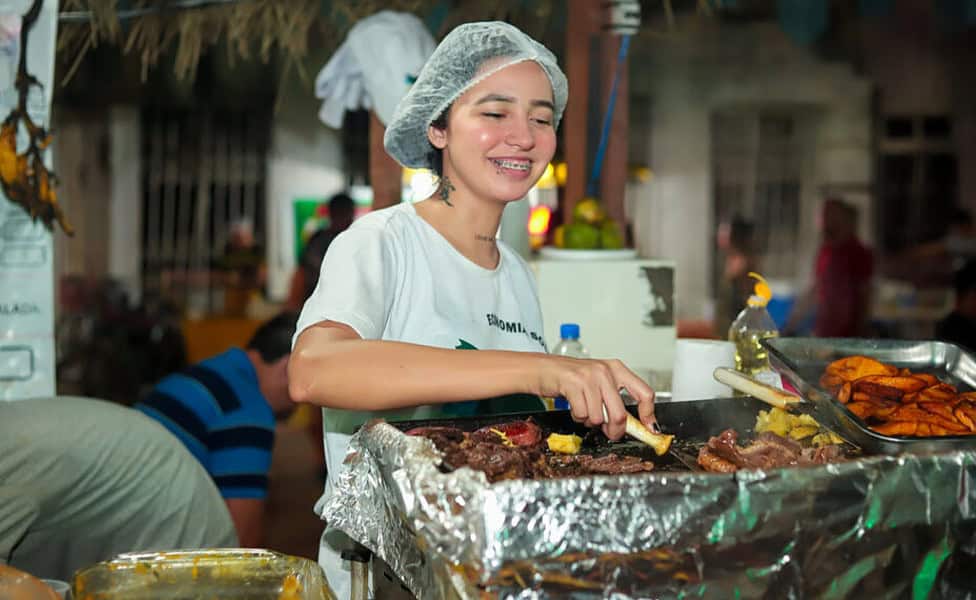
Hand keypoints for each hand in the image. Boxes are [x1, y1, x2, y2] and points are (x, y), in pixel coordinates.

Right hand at [539, 355, 655, 439]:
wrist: (542, 368)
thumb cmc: (572, 378)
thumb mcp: (599, 383)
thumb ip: (616, 400)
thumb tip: (632, 424)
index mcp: (617, 369)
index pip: (644, 392)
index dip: (649, 414)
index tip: (650, 428)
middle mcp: (605, 371)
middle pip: (620, 414)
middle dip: (614, 430)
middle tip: (610, 432)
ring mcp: (589, 376)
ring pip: (598, 417)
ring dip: (590, 421)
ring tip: (584, 409)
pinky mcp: (573, 383)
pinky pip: (582, 414)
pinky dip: (577, 416)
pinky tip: (574, 405)